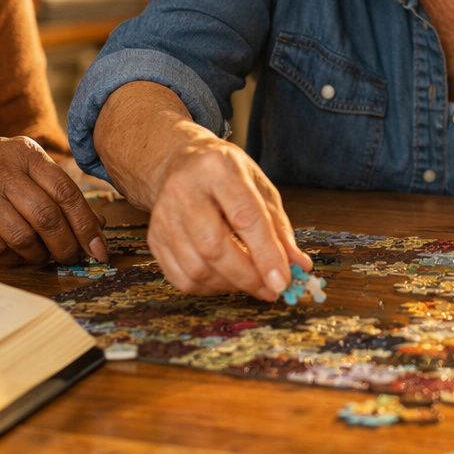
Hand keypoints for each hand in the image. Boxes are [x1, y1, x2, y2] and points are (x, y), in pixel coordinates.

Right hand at [0, 128, 105, 264]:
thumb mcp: (22, 162)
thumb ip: (58, 189)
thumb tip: (98, 224)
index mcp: (27, 154)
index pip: (66, 193)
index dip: (87, 225)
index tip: (100, 249)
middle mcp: (4, 170)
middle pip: (47, 217)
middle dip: (66, 246)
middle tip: (72, 258)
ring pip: (21, 236)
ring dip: (38, 255)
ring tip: (43, 256)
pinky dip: (12, 258)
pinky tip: (17, 254)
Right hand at [145, 135, 311, 297]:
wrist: (182, 163)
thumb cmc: (228, 176)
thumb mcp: (260, 188)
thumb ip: (279, 228)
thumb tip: (300, 265)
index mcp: (218, 168)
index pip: (244, 217)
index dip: (266, 254)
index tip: (283, 281)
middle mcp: (184, 190)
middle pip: (214, 246)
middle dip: (247, 276)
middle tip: (271, 290)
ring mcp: (163, 215)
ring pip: (196, 267)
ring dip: (230, 284)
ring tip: (250, 281)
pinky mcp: (153, 238)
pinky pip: (181, 278)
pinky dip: (209, 287)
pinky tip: (225, 279)